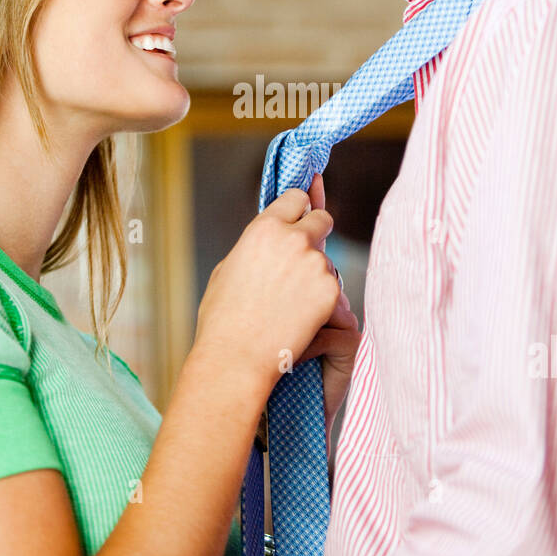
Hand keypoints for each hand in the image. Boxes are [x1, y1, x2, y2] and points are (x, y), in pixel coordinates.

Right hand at [192, 185, 340, 404]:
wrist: (237, 358)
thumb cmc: (223, 318)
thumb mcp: (227, 268)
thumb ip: (254, 246)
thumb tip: (269, 240)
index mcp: (264, 228)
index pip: (296, 197)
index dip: (299, 208)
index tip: (300, 217)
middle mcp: (293, 239)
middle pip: (323, 218)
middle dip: (317, 232)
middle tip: (307, 255)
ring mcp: (316, 264)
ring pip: (327, 259)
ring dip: (316, 273)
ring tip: (289, 304)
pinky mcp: (331, 291)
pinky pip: (333, 287)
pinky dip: (323, 299)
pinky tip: (301, 317)